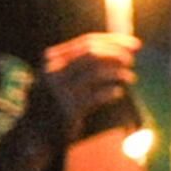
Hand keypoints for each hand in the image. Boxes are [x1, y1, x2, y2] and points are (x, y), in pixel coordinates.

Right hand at [24, 37, 138, 155]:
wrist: (35, 130)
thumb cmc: (56, 99)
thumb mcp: (64, 75)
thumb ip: (84, 61)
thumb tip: (122, 46)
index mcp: (52, 59)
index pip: (86, 41)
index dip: (114, 40)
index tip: (135, 43)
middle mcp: (54, 72)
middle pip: (92, 53)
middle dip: (117, 53)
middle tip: (131, 60)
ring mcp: (60, 90)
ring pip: (95, 72)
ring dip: (117, 72)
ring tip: (128, 77)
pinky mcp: (69, 109)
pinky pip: (97, 96)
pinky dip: (111, 92)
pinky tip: (118, 93)